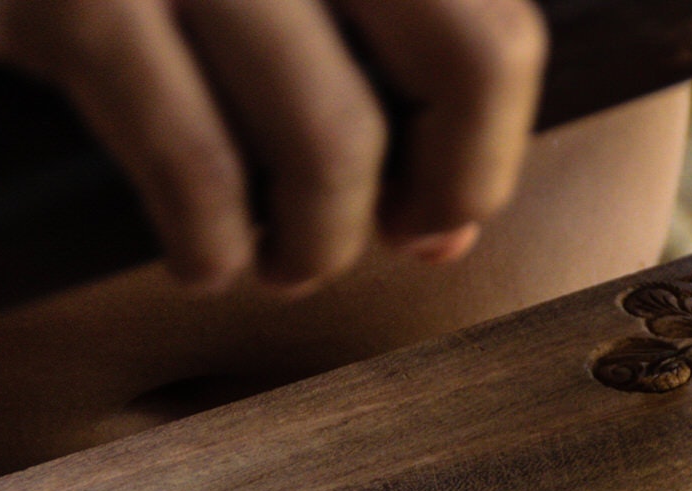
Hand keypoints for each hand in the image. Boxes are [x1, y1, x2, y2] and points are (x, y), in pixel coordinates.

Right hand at [0, 0, 546, 288]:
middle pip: (466, 57)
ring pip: (332, 134)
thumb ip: (366, 49)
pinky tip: (202, 260)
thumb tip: (446, 217)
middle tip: (402, 238)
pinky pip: (193, 159)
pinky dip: (211, 243)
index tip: (451, 208)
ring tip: (287, 265)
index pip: (498, 21)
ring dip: (319, 241)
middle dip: (451, 186)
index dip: (490, 142)